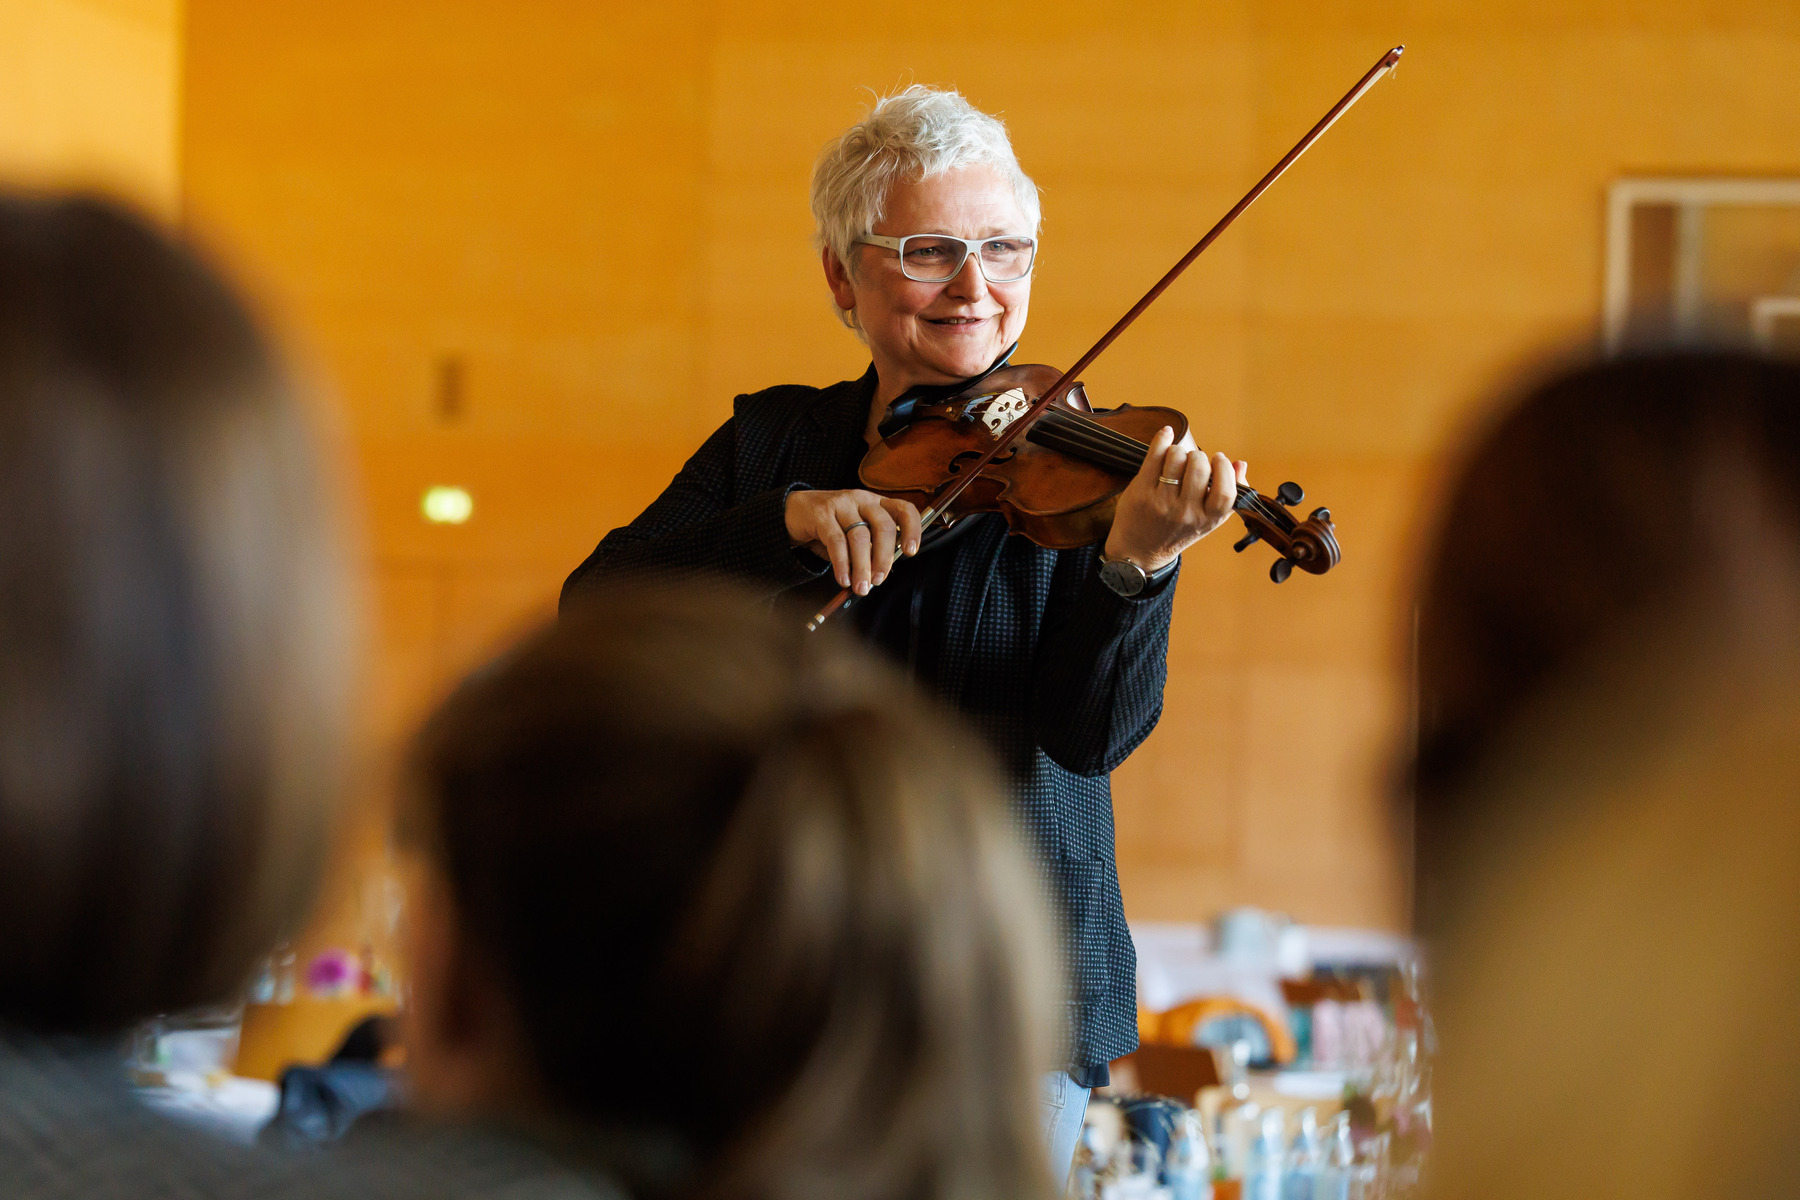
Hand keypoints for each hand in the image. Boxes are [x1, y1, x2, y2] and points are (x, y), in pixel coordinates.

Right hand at [785, 489, 921, 594]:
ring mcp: (842, 504)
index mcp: (877, 503)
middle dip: (884, 557)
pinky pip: (836, 542)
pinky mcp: (822, 514)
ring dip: (862, 566)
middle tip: (879, 580)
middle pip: (883, 526)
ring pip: (859, 536)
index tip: (910, 552)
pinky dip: (842, 564)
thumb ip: (870, 548)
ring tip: (861, 587)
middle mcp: (862, 499)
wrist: (794, 511)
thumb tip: (880, 573)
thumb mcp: (855, 533)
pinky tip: (843, 579)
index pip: (904, 510)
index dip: (912, 530)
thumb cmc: (831, 525)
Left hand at [1104, 427, 1247, 571]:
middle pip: (1199, 467)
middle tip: (1193, 461)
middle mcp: (1185, 513)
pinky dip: (1163, 439)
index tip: (1219, 460)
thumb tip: (1241, 464)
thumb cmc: (1176, 532)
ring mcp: (1162, 502)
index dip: (1224, 469)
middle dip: (1198, 456)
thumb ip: (1228, 496)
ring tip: (1177, 459)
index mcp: (1207, 519)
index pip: (1225, 490)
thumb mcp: (1208, 521)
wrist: (1139, 550)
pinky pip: (1154, 455)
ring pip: (1177, 457)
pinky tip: (1166, 436)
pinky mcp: (1142, 491)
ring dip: (1179, 450)